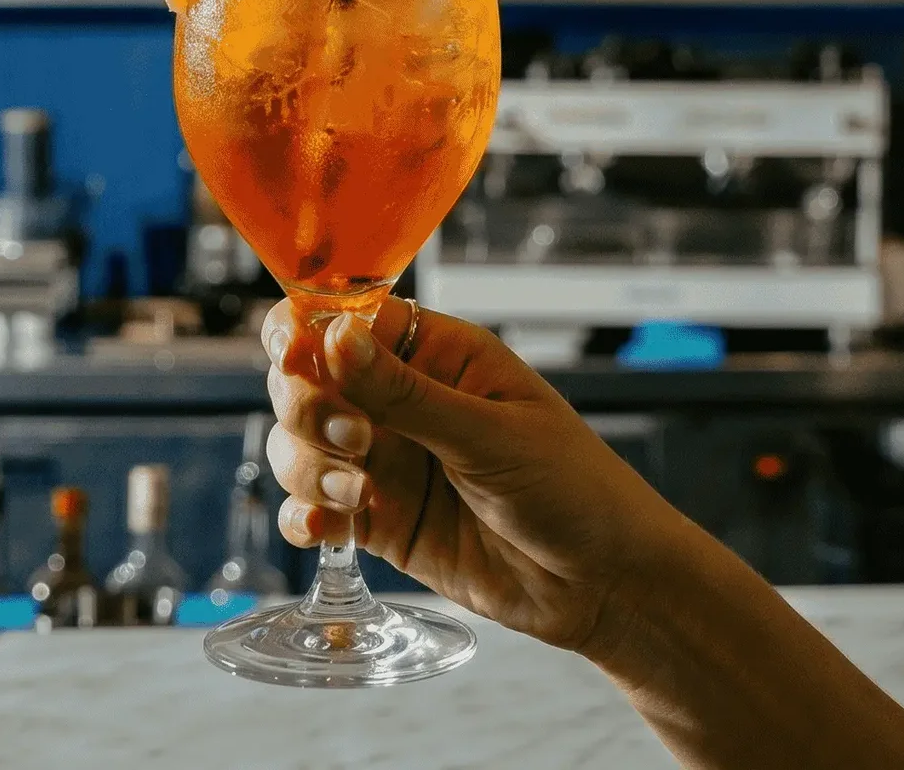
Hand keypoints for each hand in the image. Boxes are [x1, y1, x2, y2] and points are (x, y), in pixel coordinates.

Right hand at [261, 295, 681, 654]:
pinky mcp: (380, 520)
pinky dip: (307, 514)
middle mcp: (403, 401)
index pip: (348, 320)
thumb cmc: (577, 489)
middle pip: (308, 379)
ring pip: (300, 443)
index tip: (299, 358)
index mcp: (439, 354)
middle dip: (308, 406)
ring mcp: (388, 461)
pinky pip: (315, 507)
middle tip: (353, 438)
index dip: (310, 334)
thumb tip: (335, 338)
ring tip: (360, 492)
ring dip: (309, 465)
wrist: (605, 583)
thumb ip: (406, 393)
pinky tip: (324, 527)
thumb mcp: (492, 435)